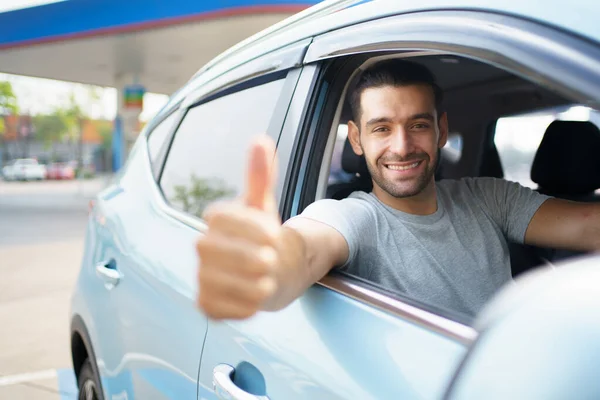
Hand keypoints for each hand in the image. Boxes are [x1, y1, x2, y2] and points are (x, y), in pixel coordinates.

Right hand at [196, 135, 281, 318]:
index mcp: (216, 220)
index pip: (221, 218)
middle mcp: (203, 247)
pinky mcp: (206, 304)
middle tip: (272, 260)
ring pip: (215, 283)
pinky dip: (239, 308)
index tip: (275, 232)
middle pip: (213, 251)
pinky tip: (255, 301)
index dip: (249, 226)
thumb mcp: (264, 206)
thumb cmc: (265, 237)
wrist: (270, 270)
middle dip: (247, 257)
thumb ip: (260, 176)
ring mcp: (202, 276)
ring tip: (268, 281)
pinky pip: (216, 309)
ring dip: (247, 284)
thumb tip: (261, 139)